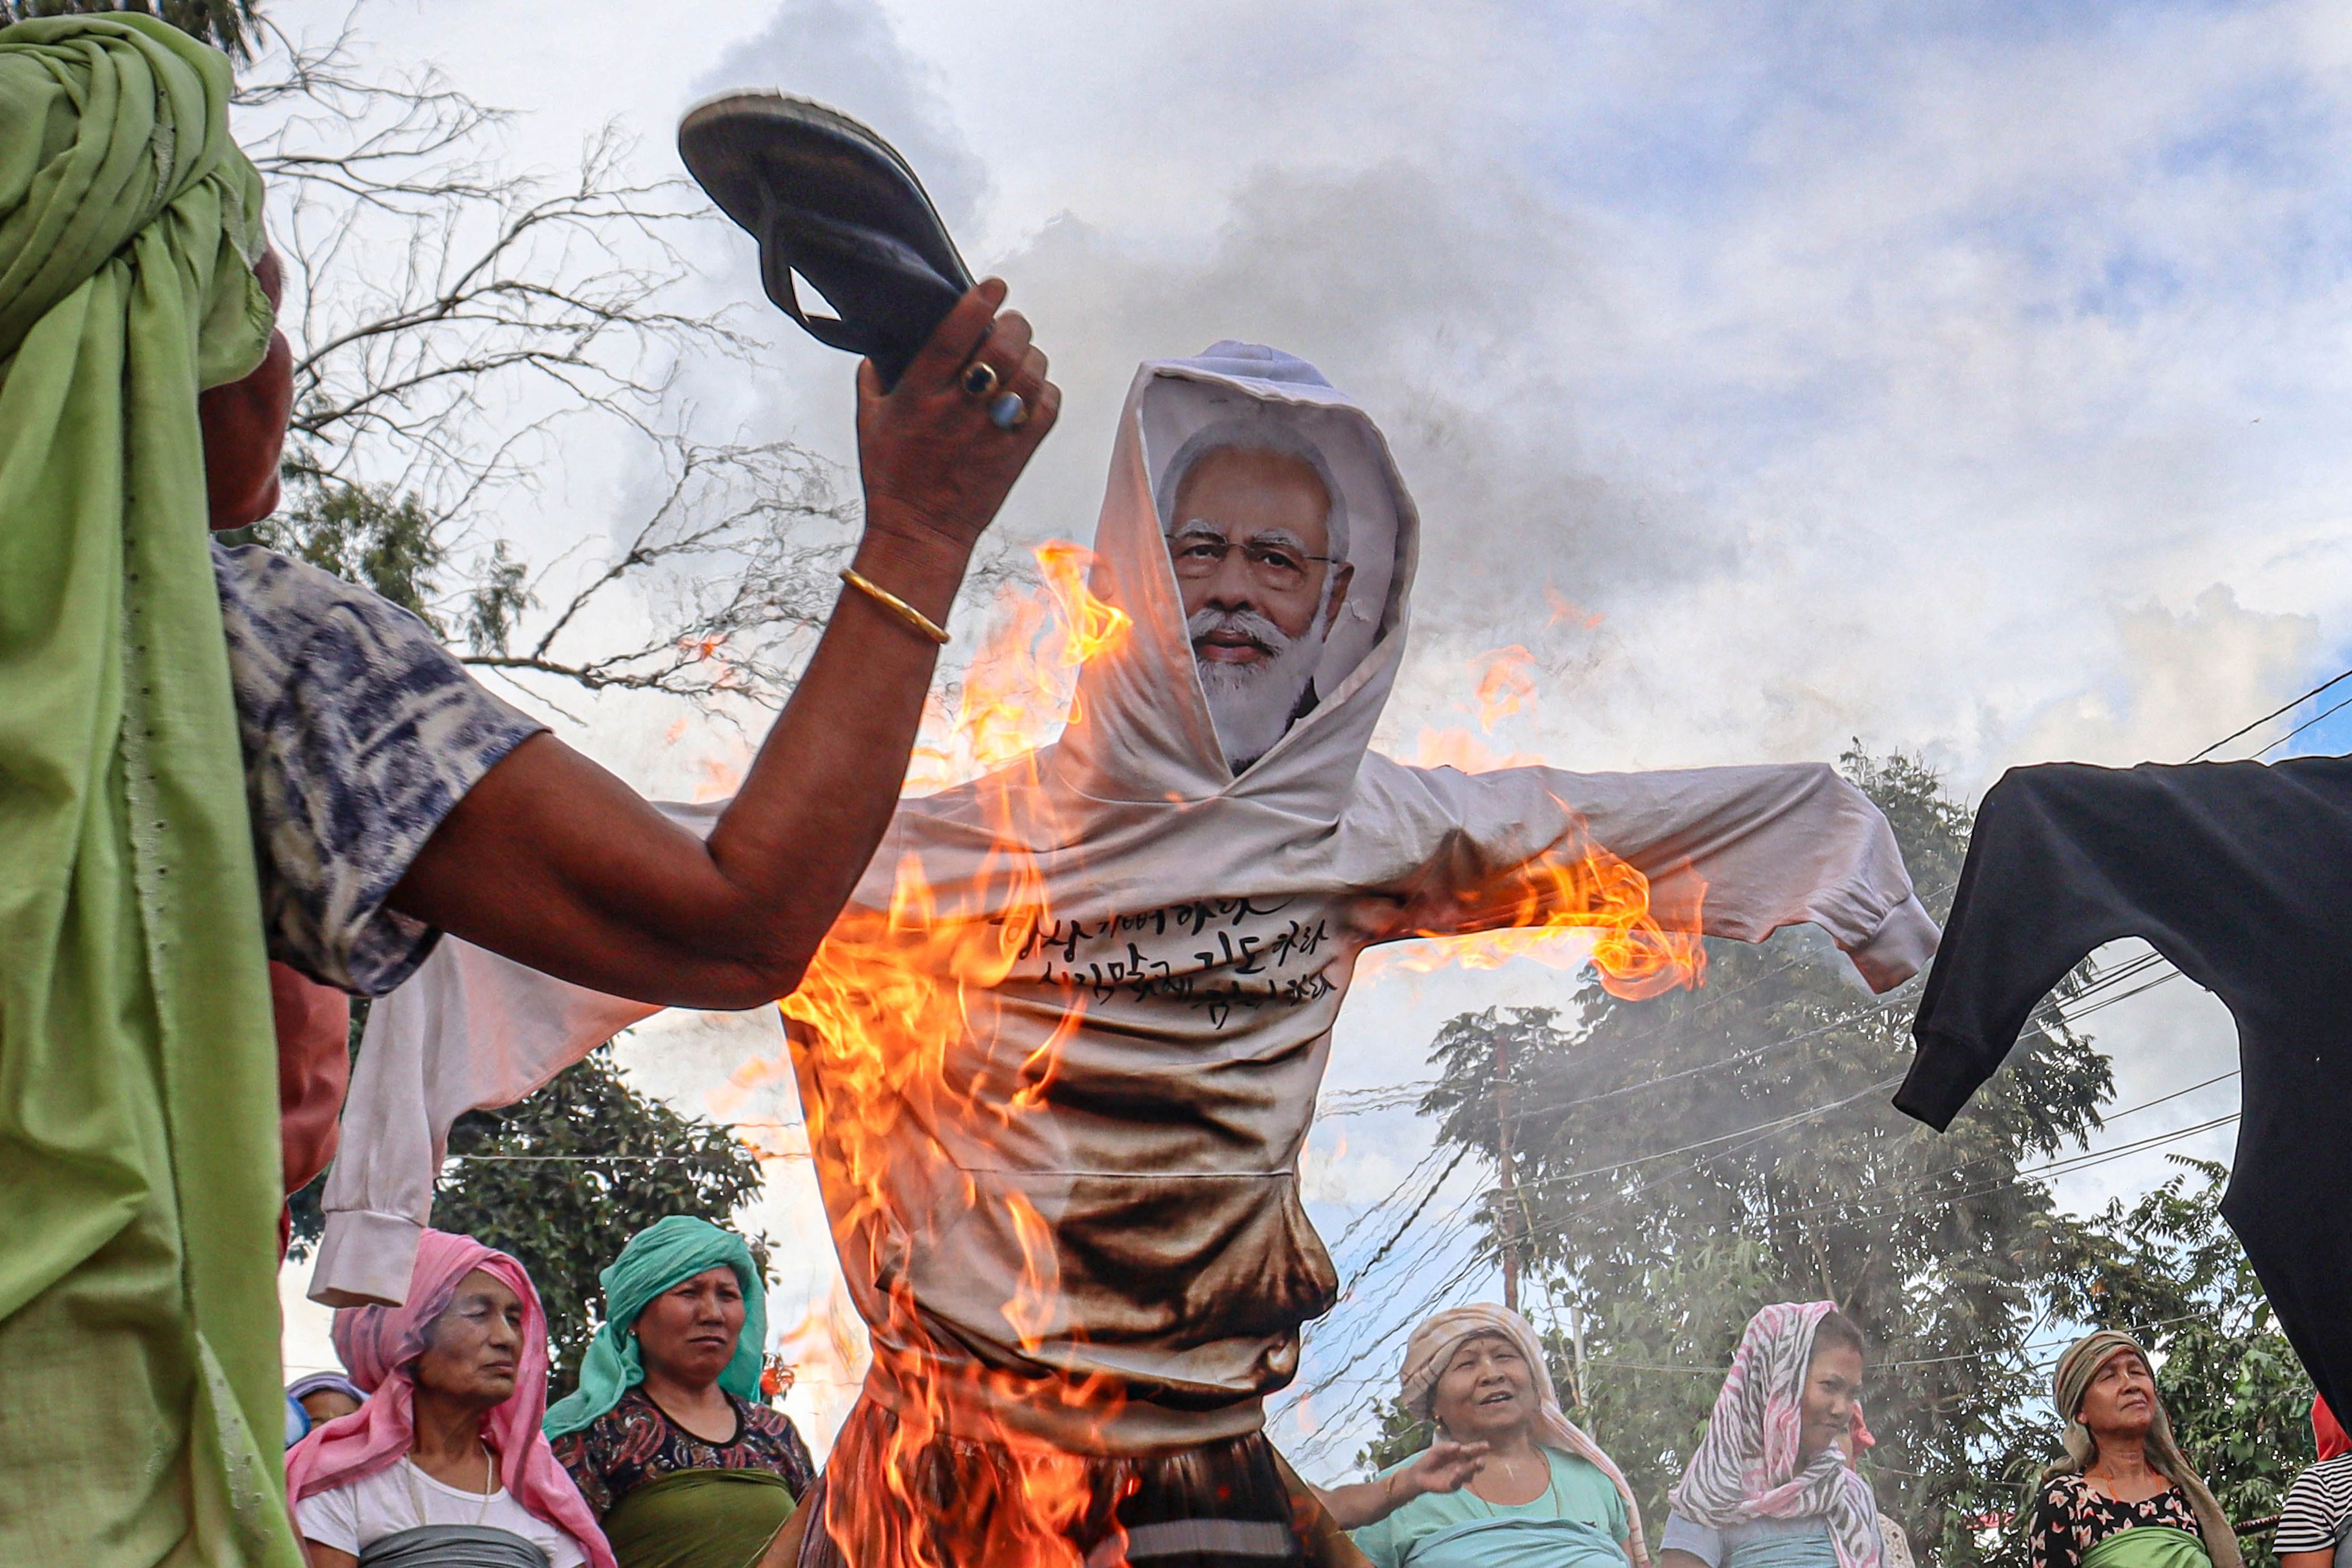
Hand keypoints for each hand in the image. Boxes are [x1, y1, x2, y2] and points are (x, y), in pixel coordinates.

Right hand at [855, 277, 1059, 558]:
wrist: (920, 533)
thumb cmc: (891, 478)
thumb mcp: (868, 424)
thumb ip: (872, 380)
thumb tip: (877, 351)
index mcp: (920, 396)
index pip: (954, 336)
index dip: (977, 304)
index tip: (993, 285)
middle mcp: (958, 410)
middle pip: (1003, 348)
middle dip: (1014, 326)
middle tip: (1010, 324)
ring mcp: (992, 431)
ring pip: (1031, 373)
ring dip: (1032, 355)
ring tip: (1023, 355)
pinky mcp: (1017, 453)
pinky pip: (1048, 407)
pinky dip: (1046, 390)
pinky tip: (1033, 389)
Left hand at [1405, 1437, 1490, 1497]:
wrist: (1420, 1474)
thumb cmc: (1431, 1458)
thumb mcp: (1437, 1450)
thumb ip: (1447, 1447)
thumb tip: (1458, 1446)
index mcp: (1462, 1454)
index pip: (1473, 1450)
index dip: (1480, 1448)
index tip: (1486, 1445)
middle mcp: (1464, 1465)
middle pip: (1477, 1465)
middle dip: (1479, 1463)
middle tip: (1479, 1461)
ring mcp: (1461, 1476)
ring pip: (1469, 1474)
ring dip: (1468, 1471)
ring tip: (1463, 1467)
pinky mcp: (1454, 1485)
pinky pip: (1458, 1482)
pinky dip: (1457, 1478)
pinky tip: (1455, 1473)